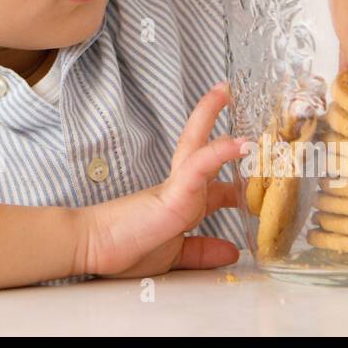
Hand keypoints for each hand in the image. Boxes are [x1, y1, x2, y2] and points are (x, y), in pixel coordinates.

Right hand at [73, 83, 245, 277]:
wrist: (91, 248)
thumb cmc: (125, 248)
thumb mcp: (175, 255)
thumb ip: (201, 252)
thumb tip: (230, 252)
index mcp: (180, 203)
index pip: (213, 184)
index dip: (236, 179)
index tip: (256, 175)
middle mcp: (179, 189)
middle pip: (199, 147)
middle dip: (212, 119)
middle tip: (227, 92)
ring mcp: (175, 188)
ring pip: (197, 148)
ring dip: (209, 117)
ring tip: (225, 92)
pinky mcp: (171, 195)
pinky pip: (197, 169)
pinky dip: (218, 154)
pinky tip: (238, 143)